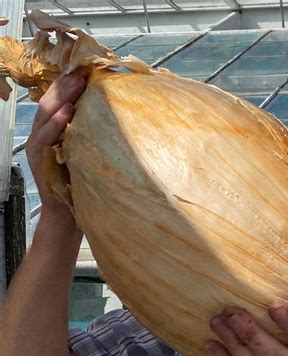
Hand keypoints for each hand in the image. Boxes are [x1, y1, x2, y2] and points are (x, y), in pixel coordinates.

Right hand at [26, 68, 87, 220]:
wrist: (67, 215)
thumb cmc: (81, 184)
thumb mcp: (87, 154)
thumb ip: (90, 135)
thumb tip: (112, 117)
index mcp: (54, 132)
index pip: (58, 101)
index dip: (69, 85)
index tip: (87, 70)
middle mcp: (43, 136)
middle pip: (50, 102)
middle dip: (65, 85)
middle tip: (82, 71)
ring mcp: (38, 147)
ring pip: (45, 114)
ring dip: (61, 97)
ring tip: (76, 83)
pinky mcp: (38, 160)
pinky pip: (45, 137)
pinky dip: (56, 123)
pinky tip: (67, 112)